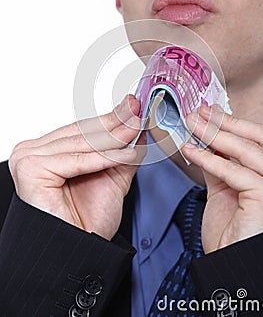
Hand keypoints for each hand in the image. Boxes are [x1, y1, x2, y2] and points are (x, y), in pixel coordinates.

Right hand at [9, 94, 145, 239]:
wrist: (77, 251)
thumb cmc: (86, 220)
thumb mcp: (112, 175)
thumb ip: (122, 150)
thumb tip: (137, 125)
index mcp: (47, 150)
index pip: (83, 128)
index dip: (111, 118)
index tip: (133, 107)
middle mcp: (33, 151)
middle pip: (82, 133)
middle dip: (115, 123)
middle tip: (137, 112)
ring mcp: (28, 158)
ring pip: (81, 144)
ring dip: (113, 138)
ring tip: (136, 129)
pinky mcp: (30, 169)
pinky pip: (76, 160)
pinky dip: (103, 158)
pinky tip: (125, 154)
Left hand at [182, 105, 262, 252]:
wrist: (237, 272)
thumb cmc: (237, 239)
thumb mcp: (228, 192)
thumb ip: (222, 166)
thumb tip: (208, 141)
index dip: (237, 124)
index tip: (212, 114)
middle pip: (260, 138)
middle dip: (226, 123)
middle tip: (199, 114)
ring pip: (247, 151)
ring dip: (214, 135)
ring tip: (192, 125)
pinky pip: (233, 171)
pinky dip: (208, 159)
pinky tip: (190, 150)